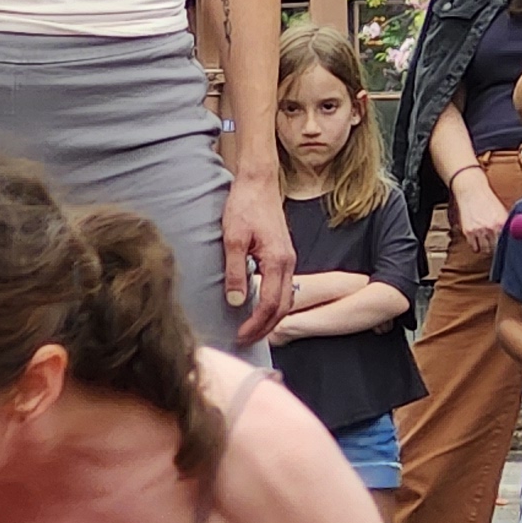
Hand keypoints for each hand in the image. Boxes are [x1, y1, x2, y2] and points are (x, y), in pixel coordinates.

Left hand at [223, 173, 296, 340]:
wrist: (258, 183)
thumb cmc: (244, 205)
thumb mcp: (233, 239)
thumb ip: (235, 271)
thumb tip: (236, 301)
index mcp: (278, 260)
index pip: (271, 304)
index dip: (256, 324)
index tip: (240, 335)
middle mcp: (288, 262)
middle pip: (283, 307)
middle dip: (266, 328)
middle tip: (245, 340)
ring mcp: (288, 259)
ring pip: (285, 298)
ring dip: (270, 318)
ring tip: (251, 329)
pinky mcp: (283, 255)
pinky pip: (283, 287)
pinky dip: (273, 304)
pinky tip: (257, 307)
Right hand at [446, 171, 508, 265]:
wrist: (472, 191)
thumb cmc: (487, 200)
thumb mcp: (502, 211)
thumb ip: (508, 224)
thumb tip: (518, 236)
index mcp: (502, 222)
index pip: (508, 243)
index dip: (508, 246)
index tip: (508, 247)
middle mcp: (491, 228)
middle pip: (497, 249)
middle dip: (497, 248)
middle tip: (497, 246)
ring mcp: (479, 231)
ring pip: (486, 250)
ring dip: (487, 248)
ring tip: (488, 243)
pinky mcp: (468, 232)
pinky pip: (474, 248)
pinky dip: (477, 247)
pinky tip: (479, 242)